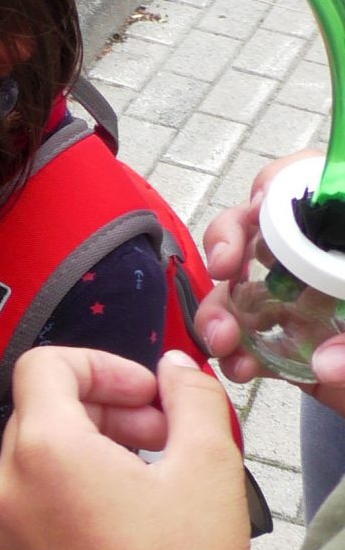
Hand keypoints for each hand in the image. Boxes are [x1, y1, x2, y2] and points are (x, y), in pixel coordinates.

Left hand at [0, 347, 250, 549]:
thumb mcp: (208, 465)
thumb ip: (191, 397)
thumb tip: (176, 370)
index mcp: (45, 451)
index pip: (43, 365)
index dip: (99, 366)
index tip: (141, 390)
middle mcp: (9, 485)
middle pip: (42, 410)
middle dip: (105, 409)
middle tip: (160, 433)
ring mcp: (4, 526)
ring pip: (37, 456)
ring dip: (90, 448)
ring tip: (147, 475)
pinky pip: (32, 501)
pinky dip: (70, 490)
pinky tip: (122, 515)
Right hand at [195, 150, 344, 415]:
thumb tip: (324, 363)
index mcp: (344, 235)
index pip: (308, 180)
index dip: (275, 186)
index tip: (260, 210)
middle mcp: (320, 257)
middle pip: (255, 224)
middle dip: (227, 240)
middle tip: (223, 268)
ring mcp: (298, 299)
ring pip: (236, 286)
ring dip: (218, 309)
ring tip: (221, 339)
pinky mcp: (287, 341)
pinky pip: (245, 339)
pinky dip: (233, 354)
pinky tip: (239, 368)